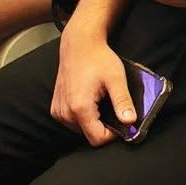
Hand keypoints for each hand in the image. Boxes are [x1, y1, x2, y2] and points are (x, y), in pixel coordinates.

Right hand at [49, 28, 135, 145]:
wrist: (79, 44)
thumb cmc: (98, 58)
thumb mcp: (116, 79)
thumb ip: (123, 102)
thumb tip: (130, 121)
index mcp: (80, 108)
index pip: (97, 139)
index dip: (112, 134)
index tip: (120, 120)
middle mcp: (65, 113)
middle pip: (89, 134)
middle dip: (103, 126)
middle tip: (111, 105)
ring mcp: (58, 111)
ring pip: (80, 129)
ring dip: (92, 120)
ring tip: (100, 100)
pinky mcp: (55, 108)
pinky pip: (71, 122)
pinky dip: (82, 116)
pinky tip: (89, 100)